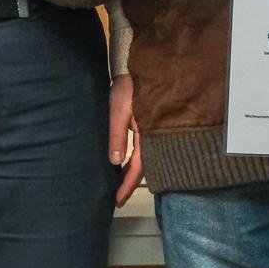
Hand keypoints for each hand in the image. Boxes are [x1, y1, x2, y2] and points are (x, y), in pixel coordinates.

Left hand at [108, 73, 143, 205]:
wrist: (139, 66)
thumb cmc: (128, 87)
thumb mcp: (119, 111)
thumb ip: (118, 135)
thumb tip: (115, 162)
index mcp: (146, 135)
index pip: (138, 168)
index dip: (127, 186)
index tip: (118, 201)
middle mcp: (153, 136)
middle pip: (144, 167)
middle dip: (131, 183)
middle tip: (119, 198)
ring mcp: (152, 131)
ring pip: (145, 158)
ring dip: (133, 172)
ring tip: (122, 184)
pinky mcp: (150, 124)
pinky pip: (145, 148)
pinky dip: (136, 160)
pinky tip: (128, 162)